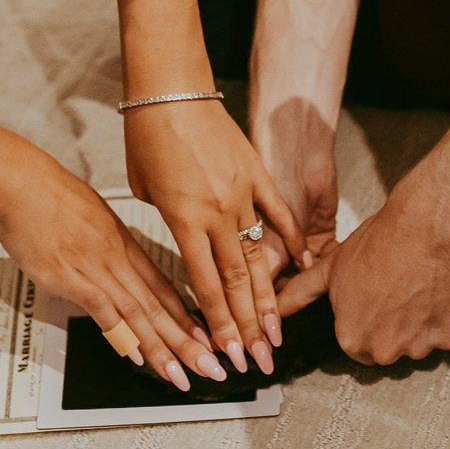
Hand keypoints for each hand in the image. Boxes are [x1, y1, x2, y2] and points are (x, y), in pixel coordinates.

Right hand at [0, 109, 227, 389]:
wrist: (23, 186)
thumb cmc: (50, 197)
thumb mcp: (90, 219)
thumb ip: (105, 246)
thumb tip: (111, 262)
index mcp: (126, 245)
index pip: (165, 287)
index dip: (188, 316)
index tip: (206, 337)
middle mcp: (120, 260)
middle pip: (161, 307)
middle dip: (189, 342)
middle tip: (212, 366)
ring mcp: (100, 270)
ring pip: (141, 315)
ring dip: (164, 349)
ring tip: (184, 374)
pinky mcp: (75, 279)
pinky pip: (106, 312)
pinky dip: (123, 336)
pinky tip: (137, 357)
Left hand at [124, 98, 302, 374]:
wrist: (171, 89)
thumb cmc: (148, 135)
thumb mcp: (144, 188)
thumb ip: (168, 219)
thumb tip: (181, 233)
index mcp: (184, 220)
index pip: (206, 285)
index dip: (219, 324)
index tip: (227, 352)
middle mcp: (216, 213)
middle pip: (238, 281)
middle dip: (247, 326)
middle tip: (258, 358)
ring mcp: (241, 193)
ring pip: (260, 255)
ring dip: (269, 297)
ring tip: (277, 330)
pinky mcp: (256, 173)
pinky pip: (278, 213)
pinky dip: (292, 240)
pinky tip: (305, 265)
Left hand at [276, 170, 449, 364]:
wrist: (425, 224)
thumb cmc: (380, 242)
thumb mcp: (332, 267)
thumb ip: (301, 293)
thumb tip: (276, 307)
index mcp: (352, 339)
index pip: (358, 345)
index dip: (366, 319)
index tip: (375, 299)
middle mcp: (385, 350)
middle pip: (390, 348)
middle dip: (394, 326)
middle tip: (398, 291)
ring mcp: (420, 346)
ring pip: (421, 343)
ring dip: (421, 322)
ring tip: (418, 286)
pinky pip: (448, 334)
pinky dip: (446, 316)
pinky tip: (437, 289)